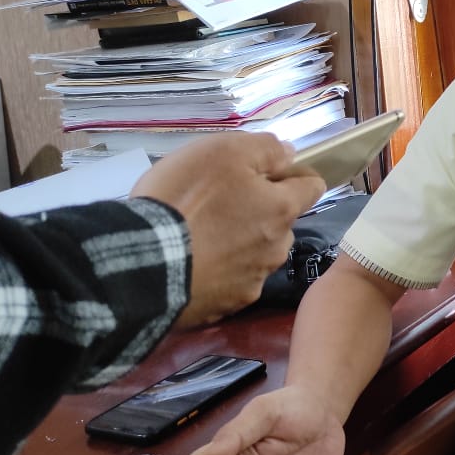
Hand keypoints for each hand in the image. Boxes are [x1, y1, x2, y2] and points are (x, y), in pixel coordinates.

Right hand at [130, 132, 324, 327]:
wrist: (142, 263)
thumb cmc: (185, 199)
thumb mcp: (222, 151)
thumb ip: (264, 148)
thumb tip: (288, 153)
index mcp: (282, 210)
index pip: (312, 186)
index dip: (292, 173)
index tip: (266, 170)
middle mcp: (277, 248)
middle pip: (281, 221)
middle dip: (260, 209)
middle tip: (221, 202)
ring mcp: (253, 281)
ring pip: (257, 252)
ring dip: (240, 241)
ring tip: (202, 234)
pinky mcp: (226, 305)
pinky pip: (232, 280)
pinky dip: (220, 270)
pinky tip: (193, 262)